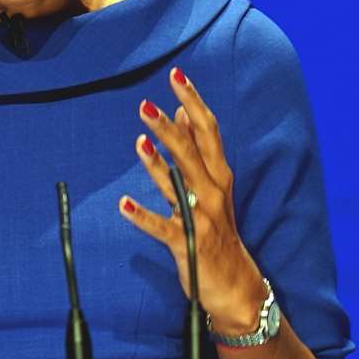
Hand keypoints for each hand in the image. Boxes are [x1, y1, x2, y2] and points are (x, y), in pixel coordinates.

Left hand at [119, 67, 267, 336]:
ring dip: (157, 164)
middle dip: (171, 128)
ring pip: (179, 185)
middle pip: (193, 153)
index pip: (208, 131)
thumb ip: (195, 151)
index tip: (176, 75)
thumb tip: (182, 111)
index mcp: (219, 175)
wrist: (234, 283)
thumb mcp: (210, 187)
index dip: (193, 102)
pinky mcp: (188, 243)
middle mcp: (214, 192)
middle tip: (145, 105)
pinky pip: (162, 228)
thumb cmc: (218, 230)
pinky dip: (143, 217)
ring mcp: (202, 218)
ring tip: (139, 142)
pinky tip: (124, 205)